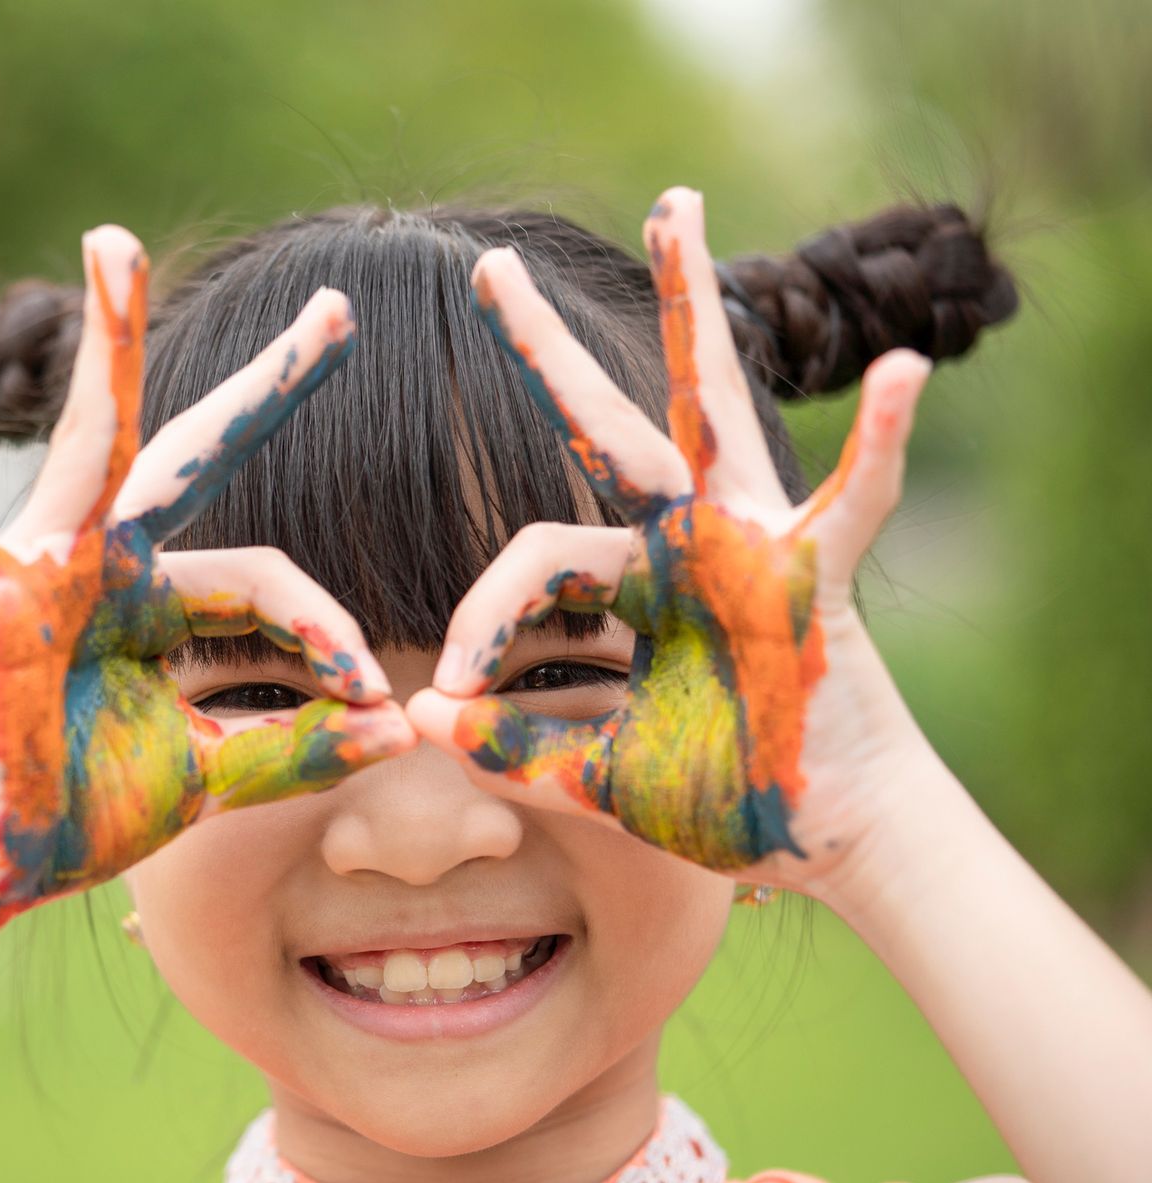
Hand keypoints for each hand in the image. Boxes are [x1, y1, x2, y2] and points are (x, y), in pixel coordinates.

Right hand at [0, 227, 413, 923]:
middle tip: (338, 311)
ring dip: (107, 345)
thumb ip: (296, 748)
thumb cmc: (83, 810)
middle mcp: (105, 562)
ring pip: (91, 442)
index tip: (377, 695)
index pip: (267, 580)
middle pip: (198, 456)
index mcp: (157, 597)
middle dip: (269, 386)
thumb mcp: (212, 775)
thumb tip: (396, 725)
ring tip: (116, 246)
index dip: (328, 632)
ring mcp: (42, 567)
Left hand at [408, 188, 934, 889]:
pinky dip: (880, 441)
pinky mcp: (816, 578)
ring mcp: (754, 543)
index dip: (478, 617)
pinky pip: (853, 501)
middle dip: (546, 348)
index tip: (445, 690)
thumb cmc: (723, 794)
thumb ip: (514, 747)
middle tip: (489, 266)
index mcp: (634, 579)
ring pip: (714, 408)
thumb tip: (416, 712)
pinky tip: (901, 370)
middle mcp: (688, 539)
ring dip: (693, 307)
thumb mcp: (598, 775)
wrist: (825, 842)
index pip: (532, 558)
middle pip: (607, 424)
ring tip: (673, 206)